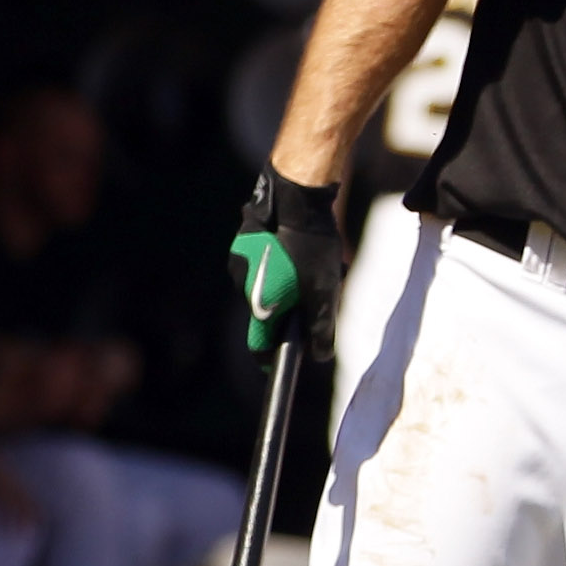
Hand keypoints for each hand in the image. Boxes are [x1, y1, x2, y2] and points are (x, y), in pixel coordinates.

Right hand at [229, 169, 344, 358]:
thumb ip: (321, 327)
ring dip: (290, 287)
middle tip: (320, 297)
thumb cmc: (311, 246)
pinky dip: (283, 266)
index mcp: (260, 304)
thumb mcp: (325, 291)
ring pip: (268, 288)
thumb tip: (319, 357)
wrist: (295, 198)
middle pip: (268, 315)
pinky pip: (264, 265)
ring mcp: (240, 262)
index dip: (272, 359)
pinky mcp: (243, 244)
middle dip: (292, 313)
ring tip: (318, 269)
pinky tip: (304, 252)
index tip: (279, 367)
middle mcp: (243, 285)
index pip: (260, 345)